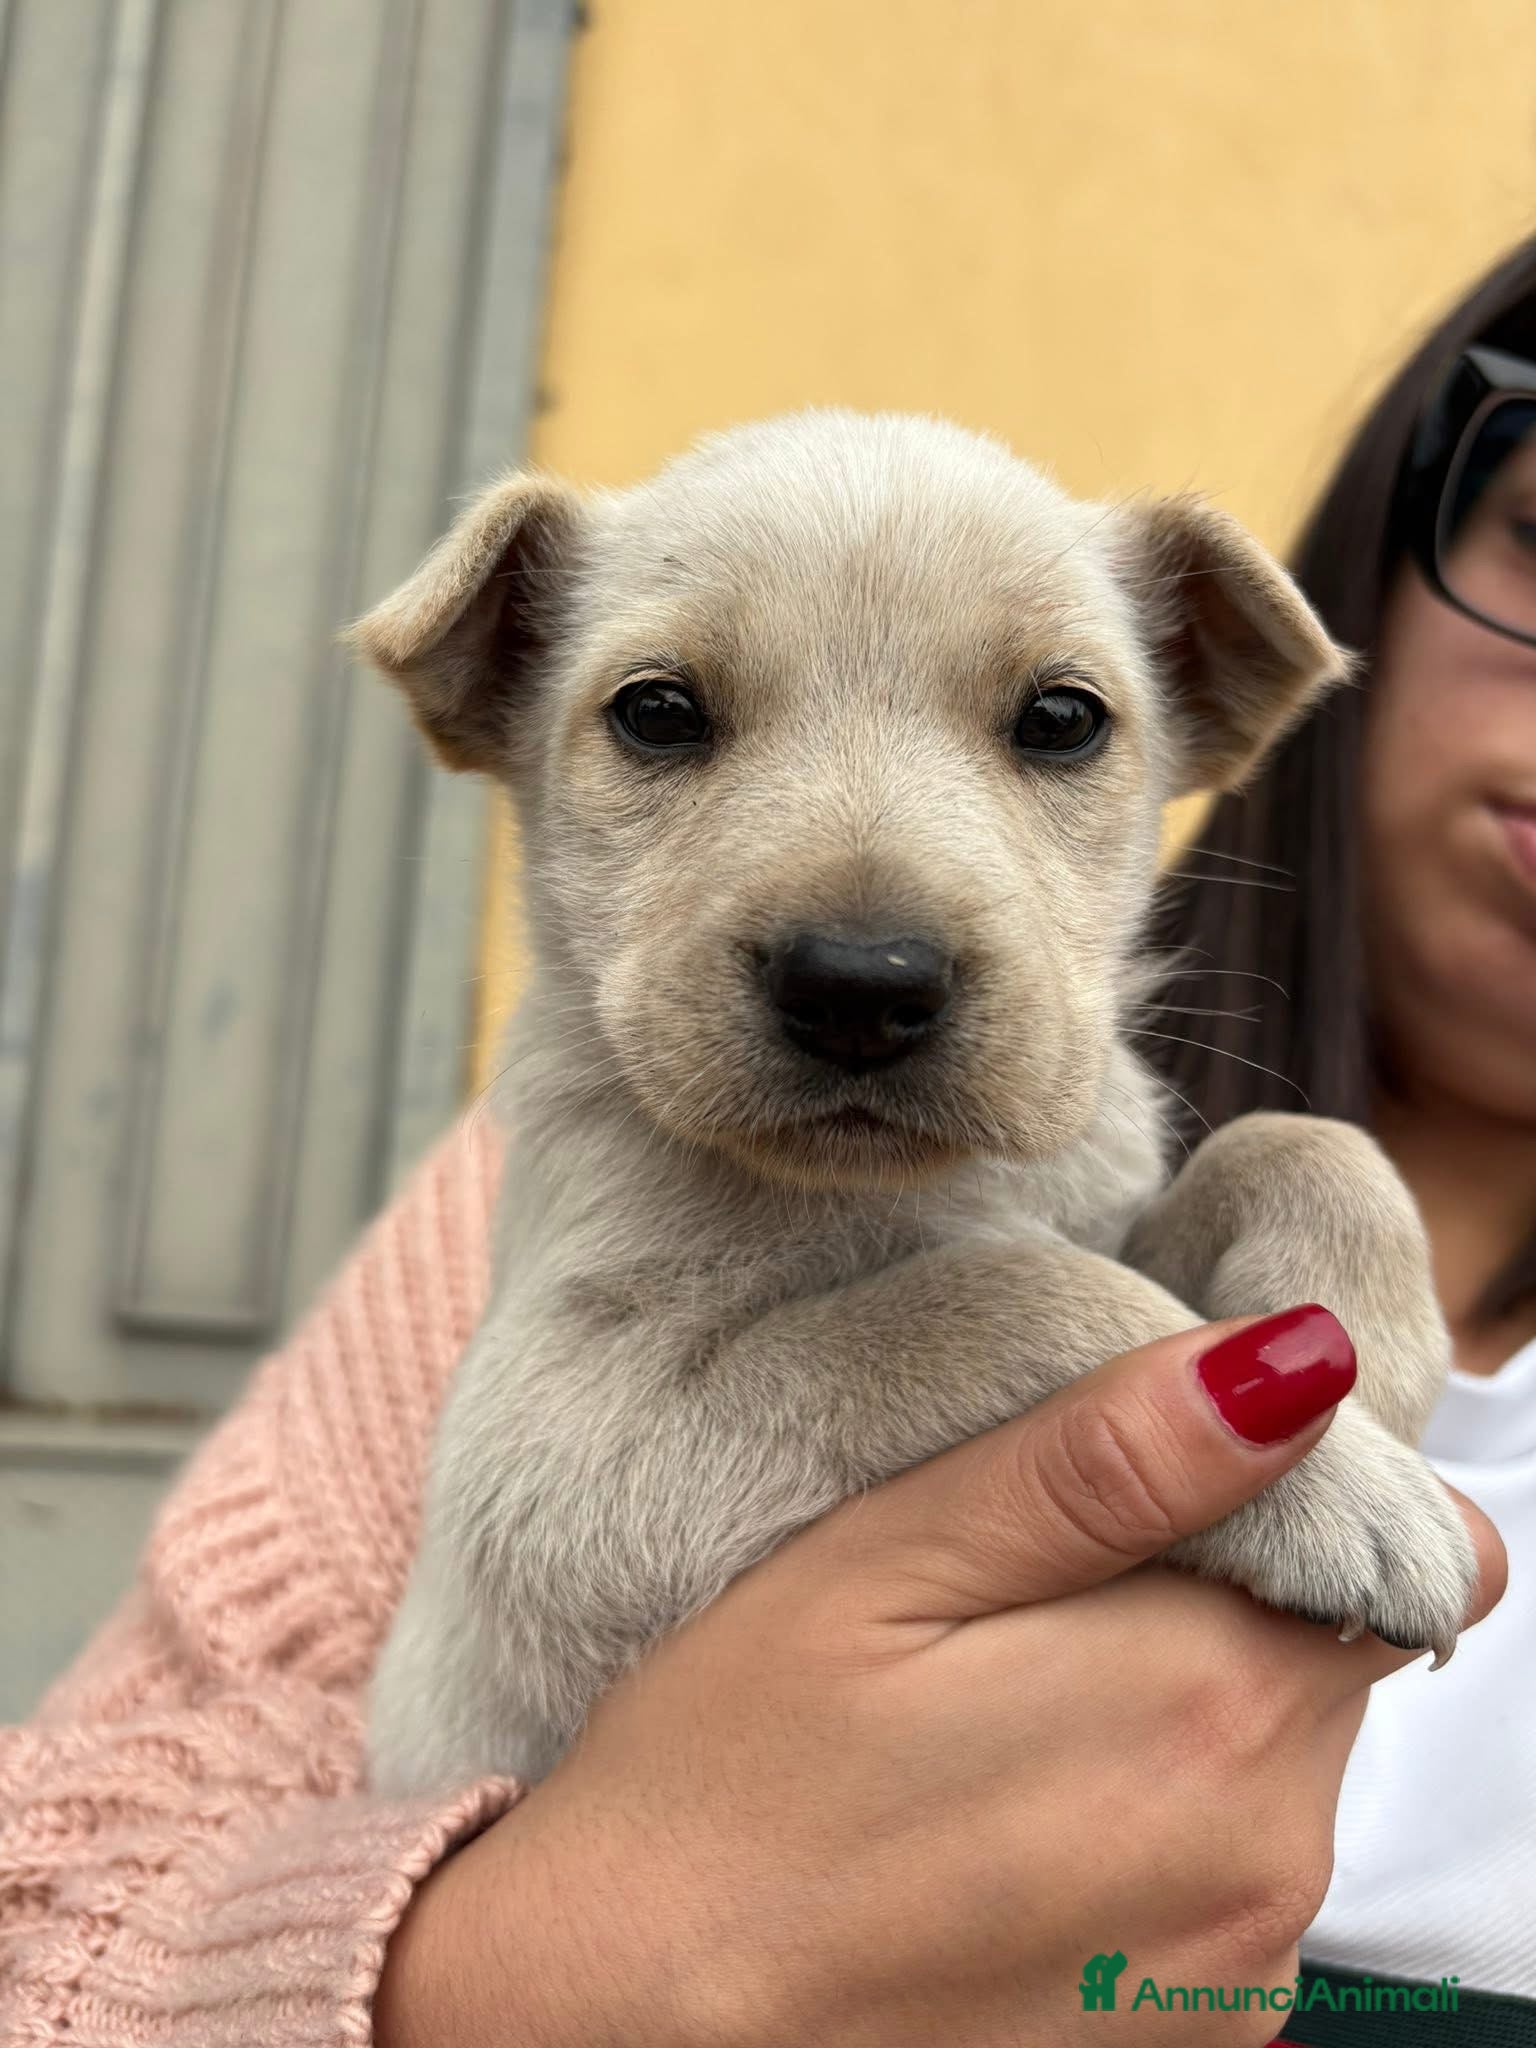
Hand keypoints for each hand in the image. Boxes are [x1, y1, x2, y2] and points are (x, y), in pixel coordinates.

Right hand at [374, 1310, 1503, 2047]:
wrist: (627, 2037)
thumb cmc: (726, 1783)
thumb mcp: (888, 1565)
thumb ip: (1105, 1461)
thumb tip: (1296, 1363)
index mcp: (1209, 1703)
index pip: (1381, 1543)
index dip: (1274, 1492)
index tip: (1142, 1492)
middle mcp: (1268, 1857)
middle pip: (1327, 1652)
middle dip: (1214, 1596)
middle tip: (1019, 1600)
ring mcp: (1238, 1978)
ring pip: (1276, 1764)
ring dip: (1175, 1715)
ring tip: (988, 1717)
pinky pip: (1226, 1883)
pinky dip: (1148, 1832)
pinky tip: (996, 1827)